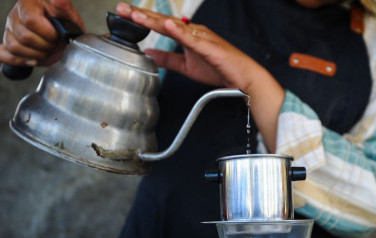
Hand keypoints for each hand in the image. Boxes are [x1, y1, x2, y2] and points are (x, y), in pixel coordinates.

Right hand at [0, 0, 84, 66]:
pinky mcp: (8, 43)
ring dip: (36, 55)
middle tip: (55, 46)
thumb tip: (59, 0)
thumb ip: (64, 7)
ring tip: (47, 51)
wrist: (63, 39)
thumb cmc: (66, 27)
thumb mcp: (69, 16)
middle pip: (24, 36)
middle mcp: (15, 15)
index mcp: (29, 4)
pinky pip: (6, 54)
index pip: (30, 20)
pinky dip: (20, 60)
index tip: (58, 37)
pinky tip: (32, 59)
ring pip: (15, 47)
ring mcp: (10, 29)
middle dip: (45, 46)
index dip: (47, 33)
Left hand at [117, 2, 283, 151]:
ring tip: (136, 15)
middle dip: (141, 15)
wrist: (243, 79)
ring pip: (175, 27)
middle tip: (121, 9)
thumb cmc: (219, 69)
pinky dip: (180, 32)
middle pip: (163, 21)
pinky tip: (168, 26)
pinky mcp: (210, 47)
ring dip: (155, 20)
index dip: (141, 19)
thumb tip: (149, 53)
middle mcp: (193, 32)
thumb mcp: (186, 66)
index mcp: (188, 35)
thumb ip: (168, 59)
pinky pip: (193, 39)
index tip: (123, 15)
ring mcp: (202, 38)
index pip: (160, 25)